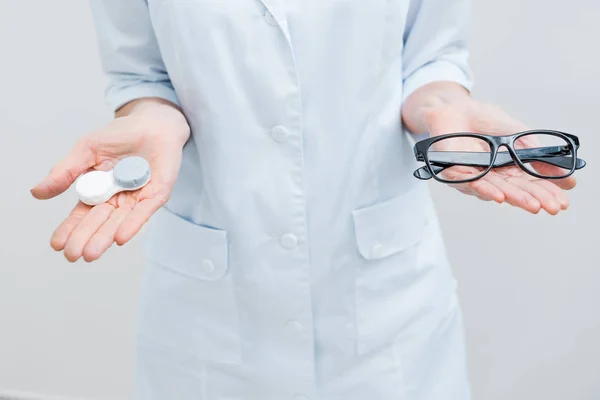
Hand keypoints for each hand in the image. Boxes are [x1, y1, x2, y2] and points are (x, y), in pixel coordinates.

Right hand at [31, 100, 189, 261]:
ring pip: (120, 221)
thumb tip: (37, 192)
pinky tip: (120, 237)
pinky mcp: (157, 193)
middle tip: (72, 255)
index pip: (82, 214)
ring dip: (105, 237)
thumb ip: (65, 171)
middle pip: (99, 222)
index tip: (57, 244)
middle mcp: (118, 199)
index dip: (70, 229)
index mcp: (99, 190)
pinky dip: (133, 223)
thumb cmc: (121, 135)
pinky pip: (144, 210)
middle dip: (85, 238)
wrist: (153, 121)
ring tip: (91, 253)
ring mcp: (138, 197)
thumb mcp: (86, 150)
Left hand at [422, 100, 575, 214]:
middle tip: (552, 208)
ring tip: (532, 205)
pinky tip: (499, 197)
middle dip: (533, 199)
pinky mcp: (452, 172)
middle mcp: (490, 178)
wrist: (456, 107)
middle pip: (513, 192)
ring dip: (514, 198)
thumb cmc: (484, 121)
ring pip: (493, 191)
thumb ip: (536, 154)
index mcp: (506, 170)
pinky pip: (468, 183)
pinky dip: (484, 190)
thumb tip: (566, 174)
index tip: (562, 204)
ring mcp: (472, 176)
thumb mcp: (518, 135)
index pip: (528, 185)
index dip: (545, 194)